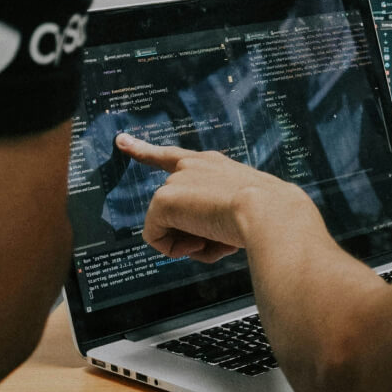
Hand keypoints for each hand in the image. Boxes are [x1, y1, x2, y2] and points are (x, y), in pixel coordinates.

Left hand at [116, 133, 318, 262]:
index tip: (122, 141)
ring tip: (218, 240)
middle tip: (221, 239)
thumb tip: (202, 239)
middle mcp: (192, 166)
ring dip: (191, 243)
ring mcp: (177, 181)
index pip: (172, 156)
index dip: (144, 151)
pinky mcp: (164, 199)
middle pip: (172, 209)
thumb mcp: (248, 209)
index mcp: (213, 165)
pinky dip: (174, 249)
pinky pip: (155, 237)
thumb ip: (220, 216)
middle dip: (191, 233)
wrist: (270, 213)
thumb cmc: (270, 216)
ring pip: (168, 227)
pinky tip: (200, 243)